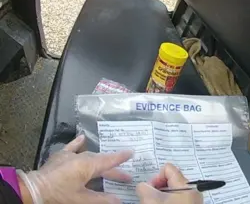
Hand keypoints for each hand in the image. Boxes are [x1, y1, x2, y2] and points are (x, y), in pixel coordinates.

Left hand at [18, 135, 132, 203]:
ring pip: (89, 156)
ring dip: (100, 161)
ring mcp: (69, 156)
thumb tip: (119, 199)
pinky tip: (82, 138)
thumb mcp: (82, 200)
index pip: (110, 161)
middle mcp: (81, 157)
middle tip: (126, 176)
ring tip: (109, 164)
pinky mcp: (59, 158)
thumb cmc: (59, 195)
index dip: (121, 158)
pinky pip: (70, 148)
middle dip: (113, 169)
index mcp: (89, 165)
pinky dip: (77, 143)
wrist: (32, 191)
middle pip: (101, 162)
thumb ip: (102, 199)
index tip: (132, 152)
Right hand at [136, 163, 202, 203]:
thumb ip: (144, 188)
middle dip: (158, 188)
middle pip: (171, 179)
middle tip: (151, 199)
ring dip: (162, 196)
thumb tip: (143, 186)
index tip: (151, 190)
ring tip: (157, 203)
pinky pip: (178, 198)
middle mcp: (193, 189)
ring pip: (173, 191)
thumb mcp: (151, 201)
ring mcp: (193, 199)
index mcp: (186, 184)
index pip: (168, 168)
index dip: (156, 177)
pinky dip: (169, 201)